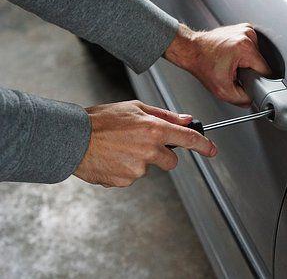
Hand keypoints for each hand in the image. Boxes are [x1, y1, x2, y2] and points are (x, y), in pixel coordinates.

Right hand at [74, 100, 216, 187]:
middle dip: (162, 155)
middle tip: (141, 144)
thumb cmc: (101, 120)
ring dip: (139, 161)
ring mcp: (137, 169)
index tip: (212, 150)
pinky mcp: (125, 181)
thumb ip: (164, 115)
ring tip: (119, 148)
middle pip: (171, 161)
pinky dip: (124, 169)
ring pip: (149, 168)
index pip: (188, 139)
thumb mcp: (135, 108)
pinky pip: (132, 177)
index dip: (204, 145)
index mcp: (154, 129)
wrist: (72, 138)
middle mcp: (149, 150)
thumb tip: (186, 120)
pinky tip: (112, 158)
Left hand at [164, 23, 271, 105]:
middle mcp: (247, 35)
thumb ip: (242, 99)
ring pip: (257, 56)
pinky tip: (233, 56)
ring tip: (232, 63)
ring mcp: (246, 29)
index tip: (247, 82)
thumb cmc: (202, 64)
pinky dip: (244, 54)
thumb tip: (252, 99)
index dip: (257, 81)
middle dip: (250, 71)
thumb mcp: (222, 90)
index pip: (266, 71)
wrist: (191, 50)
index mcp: (245, 48)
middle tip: (234, 72)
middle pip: (261, 63)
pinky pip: (252, 48)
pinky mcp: (243, 29)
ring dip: (247, 62)